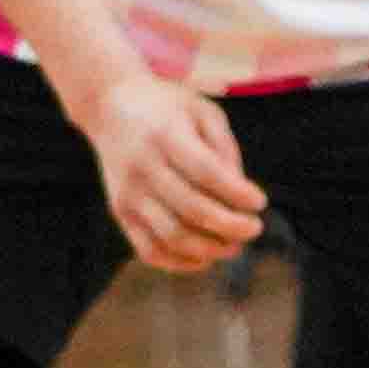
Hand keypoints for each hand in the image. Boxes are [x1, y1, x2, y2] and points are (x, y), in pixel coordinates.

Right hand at [72, 68, 264, 273]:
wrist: (108, 105)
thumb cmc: (166, 108)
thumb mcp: (201, 110)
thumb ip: (225, 149)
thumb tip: (241, 198)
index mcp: (165, 134)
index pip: (206, 172)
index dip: (237, 194)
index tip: (260, 201)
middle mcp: (142, 165)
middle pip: (193, 209)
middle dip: (232, 227)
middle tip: (254, 228)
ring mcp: (128, 192)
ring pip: (173, 237)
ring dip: (211, 249)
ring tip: (234, 245)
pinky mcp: (120, 211)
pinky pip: (151, 251)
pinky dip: (182, 262)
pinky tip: (204, 255)